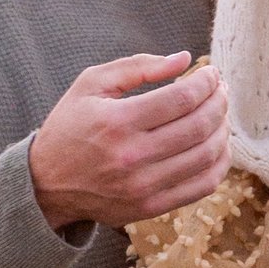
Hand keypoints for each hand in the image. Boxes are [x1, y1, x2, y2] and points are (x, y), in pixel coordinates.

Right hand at [27, 52, 228, 231]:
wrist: (46, 184)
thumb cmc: (69, 126)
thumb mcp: (90, 84)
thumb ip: (137, 67)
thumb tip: (185, 59)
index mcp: (117, 121)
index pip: (182, 99)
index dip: (206, 83)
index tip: (212, 74)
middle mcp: (131, 156)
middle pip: (199, 126)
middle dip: (219, 102)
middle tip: (220, 91)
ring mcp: (142, 186)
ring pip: (206, 156)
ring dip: (223, 130)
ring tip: (219, 115)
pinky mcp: (150, 208)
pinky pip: (202, 186)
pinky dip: (219, 164)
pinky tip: (216, 146)